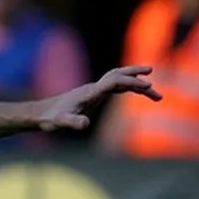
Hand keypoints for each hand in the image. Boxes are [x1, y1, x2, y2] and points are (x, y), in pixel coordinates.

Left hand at [35, 66, 160, 131]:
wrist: (40, 114)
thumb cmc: (50, 118)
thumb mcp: (60, 122)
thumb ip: (72, 122)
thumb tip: (85, 124)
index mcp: (89, 92)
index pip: (114, 81)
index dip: (131, 82)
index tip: (147, 86)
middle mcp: (93, 88)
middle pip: (117, 75)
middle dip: (136, 75)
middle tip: (153, 78)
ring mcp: (94, 91)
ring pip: (119, 82)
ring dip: (137, 85)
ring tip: (158, 96)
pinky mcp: (93, 96)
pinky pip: (115, 89)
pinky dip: (129, 89)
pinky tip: (138, 94)